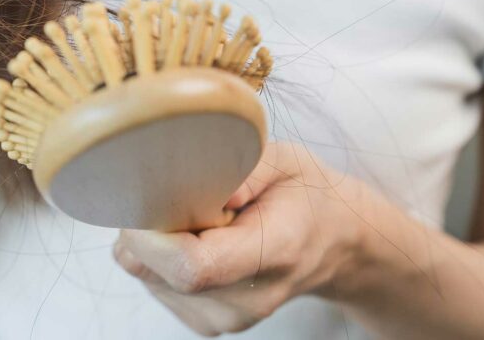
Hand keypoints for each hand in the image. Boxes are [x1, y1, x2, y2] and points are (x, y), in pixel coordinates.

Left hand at [113, 142, 369, 336]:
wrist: (337, 244)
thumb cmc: (308, 196)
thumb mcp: (287, 160)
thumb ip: (241, 167)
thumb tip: (194, 181)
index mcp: (274, 253)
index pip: (191, 266)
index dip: (152, 235)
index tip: (152, 197)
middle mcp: (247, 299)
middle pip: (156, 271)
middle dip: (147, 226)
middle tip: (181, 196)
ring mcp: (226, 317)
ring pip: (146, 275)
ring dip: (154, 240)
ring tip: (200, 219)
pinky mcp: (207, 322)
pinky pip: (153, 283)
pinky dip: (161, 256)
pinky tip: (198, 238)